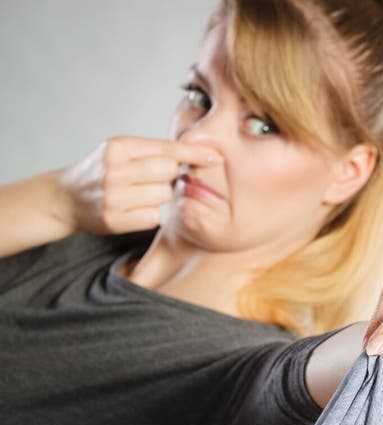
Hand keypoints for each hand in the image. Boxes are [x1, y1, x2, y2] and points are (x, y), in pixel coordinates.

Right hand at [55, 134, 220, 234]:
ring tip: (137, 194)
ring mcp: (113, 195)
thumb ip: (152, 151)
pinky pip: (152, 217)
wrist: (67, 196)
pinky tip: (132, 209)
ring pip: (162, 195)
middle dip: (169, 176)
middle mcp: (114, 169)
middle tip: (153, 179)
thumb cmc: (103, 170)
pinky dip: (149, 214)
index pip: (166, 148)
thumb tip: (195, 156)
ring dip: (158, 196)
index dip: (194, 153)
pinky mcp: (113, 220)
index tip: (216, 156)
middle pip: (168, 172)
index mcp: (119, 146)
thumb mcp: (121, 150)